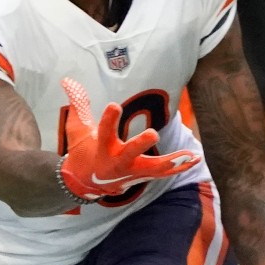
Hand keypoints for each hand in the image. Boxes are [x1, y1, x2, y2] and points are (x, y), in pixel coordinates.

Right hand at [58, 77, 200, 199]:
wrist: (83, 184)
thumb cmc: (81, 153)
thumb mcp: (76, 130)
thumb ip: (78, 104)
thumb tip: (68, 80)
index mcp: (101, 148)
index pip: (104, 132)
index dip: (109, 119)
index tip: (115, 105)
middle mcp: (116, 162)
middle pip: (129, 154)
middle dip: (140, 145)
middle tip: (153, 133)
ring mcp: (131, 171)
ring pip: (152, 168)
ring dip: (171, 161)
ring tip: (189, 153)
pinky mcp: (142, 176)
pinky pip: (163, 173)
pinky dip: (180, 167)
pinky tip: (196, 158)